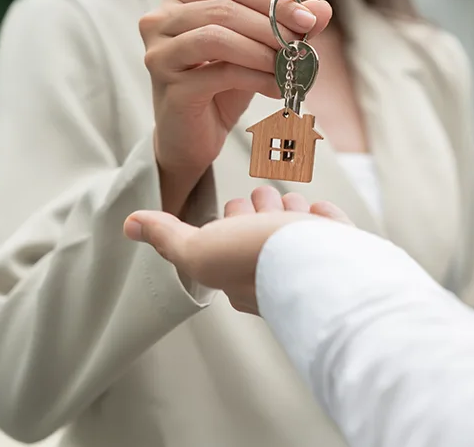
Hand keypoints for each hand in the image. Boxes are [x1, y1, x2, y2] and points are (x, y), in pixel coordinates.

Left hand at [123, 186, 351, 314]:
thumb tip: (130, 224)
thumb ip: (168, 237)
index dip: (230, 220)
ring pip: (297, 231)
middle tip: (263, 197)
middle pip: (265, 233)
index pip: (232, 241)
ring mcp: (312, 263)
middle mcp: (275, 273)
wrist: (318, 265)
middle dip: (261, 212)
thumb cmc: (257, 260)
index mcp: (240, 276)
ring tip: (289, 201)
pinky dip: (323, 221)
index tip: (234, 205)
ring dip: (290, 213)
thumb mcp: (198, 248)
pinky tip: (318, 212)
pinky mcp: (343, 253)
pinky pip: (331, 233)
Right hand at [139, 0, 332, 212]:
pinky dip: (257, 78)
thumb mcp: (255, 53)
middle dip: (272, 28)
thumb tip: (322, 8)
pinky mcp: (170, 86)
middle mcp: (160, 20)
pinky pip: (221, 72)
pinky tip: (277, 89)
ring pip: (218, 37)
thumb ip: (284, 29)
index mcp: (179, 0)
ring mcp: (159, 53)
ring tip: (289, 69)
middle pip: (225, 8)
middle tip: (302, 47)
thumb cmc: (220, 91)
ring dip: (263, 52)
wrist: (191, 140)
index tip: (309, 20)